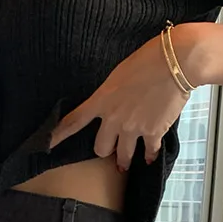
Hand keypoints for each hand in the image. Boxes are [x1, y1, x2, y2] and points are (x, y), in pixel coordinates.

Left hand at [52, 32, 199, 174]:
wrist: (175, 62)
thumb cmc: (148, 59)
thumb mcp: (120, 73)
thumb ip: (112, 93)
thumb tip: (115, 102)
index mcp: (103, 99)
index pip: (74, 120)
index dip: (58, 135)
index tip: (46, 144)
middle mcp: (114, 118)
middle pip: (100, 148)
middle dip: (106, 148)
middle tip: (112, 145)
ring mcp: (133, 128)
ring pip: (122, 158)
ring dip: (125, 159)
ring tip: (127, 162)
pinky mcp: (153, 133)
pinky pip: (147, 153)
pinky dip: (149, 156)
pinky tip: (150, 156)